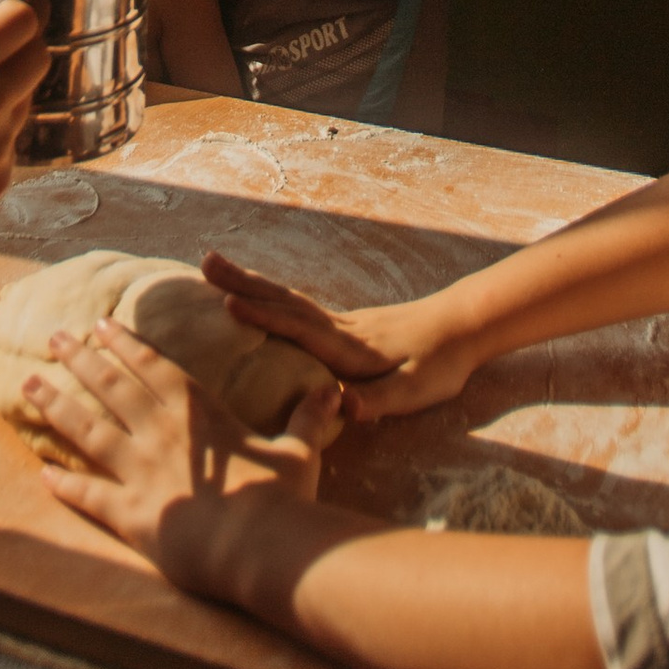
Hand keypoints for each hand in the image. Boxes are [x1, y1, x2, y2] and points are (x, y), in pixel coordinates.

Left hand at [25, 320, 342, 587]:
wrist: (260, 547)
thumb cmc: (282, 498)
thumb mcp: (301, 452)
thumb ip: (310, 418)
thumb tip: (332, 389)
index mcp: (200, 415)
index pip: (155, 369)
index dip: (126, 345)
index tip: (101, 324)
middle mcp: (162, 435)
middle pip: (112, 388)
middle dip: (81, 360)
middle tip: (53, 338)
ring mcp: (141, 473)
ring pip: (88, 430)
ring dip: (57, 406)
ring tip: (29, 385)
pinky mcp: (130, 515)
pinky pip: (88, 495)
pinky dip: (64, 484)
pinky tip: (42, 473)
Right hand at [200, 251, 477, 417]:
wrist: (463, 327)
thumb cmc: (441, 364)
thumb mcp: (416, 392)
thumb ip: (379, 401)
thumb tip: (341, 406)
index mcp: (350, 347)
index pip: (300, 329)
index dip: (265, 318)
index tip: (228, 304)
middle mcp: (339, 327)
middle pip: (285, 301)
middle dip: (243, 283)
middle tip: (204, 262)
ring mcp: (341, 322)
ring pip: (288, 299)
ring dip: (252, 284)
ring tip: (216, 267)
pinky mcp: (345, 324)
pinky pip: (297, 307)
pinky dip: (270, 296)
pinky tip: (258, 296)